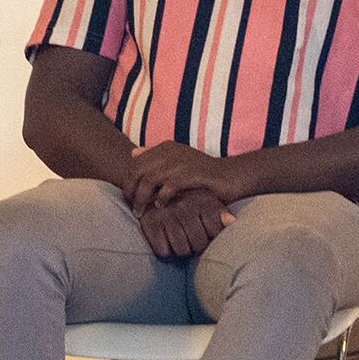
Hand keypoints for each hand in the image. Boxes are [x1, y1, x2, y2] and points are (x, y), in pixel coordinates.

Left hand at [123, 142, 238, 209]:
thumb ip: (155, 157)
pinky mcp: (190, 174)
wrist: (230, 176)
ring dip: (142, 199)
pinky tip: (161, 206)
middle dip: (131, 191)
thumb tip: (133, 153)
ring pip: (148, 180)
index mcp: (165, 147)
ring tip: (142, 212)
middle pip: (138, 171)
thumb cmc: (201, 174)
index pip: (135, 163)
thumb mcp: (177, 162)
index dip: (128, 182)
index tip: (129, 198)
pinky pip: (166, 187)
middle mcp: (170, 151)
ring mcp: (180, 161)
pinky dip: (161, 198)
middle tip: (133, 208)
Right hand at [137, 188, 228, 259]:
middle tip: (192, 241)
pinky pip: (164, 251)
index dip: (211, 238)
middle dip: (196, 247)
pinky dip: (166, 250)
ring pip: (181, 250)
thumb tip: (231, 222)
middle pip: (198, 244)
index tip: (207, 235)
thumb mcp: (207, 202)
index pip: (215, 232)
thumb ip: (221, 214)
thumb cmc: (187, 201)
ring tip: (180, 240)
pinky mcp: (150, 223)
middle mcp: (185, 206)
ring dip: (181, 250)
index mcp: (203, 200)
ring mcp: (167, 214)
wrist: (153, 190)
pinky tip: (167, 240)